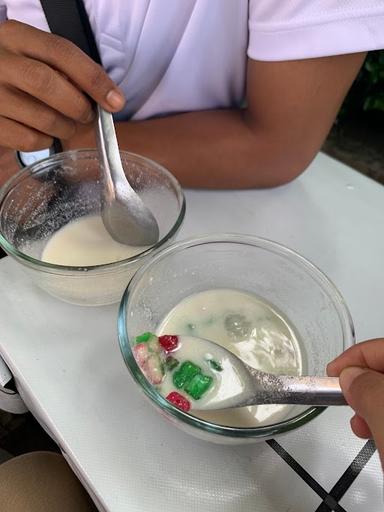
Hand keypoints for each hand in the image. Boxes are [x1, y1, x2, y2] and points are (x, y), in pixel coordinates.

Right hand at [0, 20, 124, 151]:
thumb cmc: (20, 75)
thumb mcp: (38, 58)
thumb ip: (68, 70)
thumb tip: (109, 98)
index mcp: (16, 37)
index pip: (62, 52)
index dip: (94, 79)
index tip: (116, 101)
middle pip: (48, 84)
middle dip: (79, 106)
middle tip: (87, 116)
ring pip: (43, 118)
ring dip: (66, 128)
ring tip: (65, 125)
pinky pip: (30, 140)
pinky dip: (45, 141)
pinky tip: (42, 132)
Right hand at [327, 339, 383, 466]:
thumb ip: (367, 390)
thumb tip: (349, 376)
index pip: (380, 348)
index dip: (353, 358)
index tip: (330, 376)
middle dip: (362, 383)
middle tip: (345, 401)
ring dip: (371, 404)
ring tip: (361, 427)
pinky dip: (383, 419)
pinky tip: (378, 438)